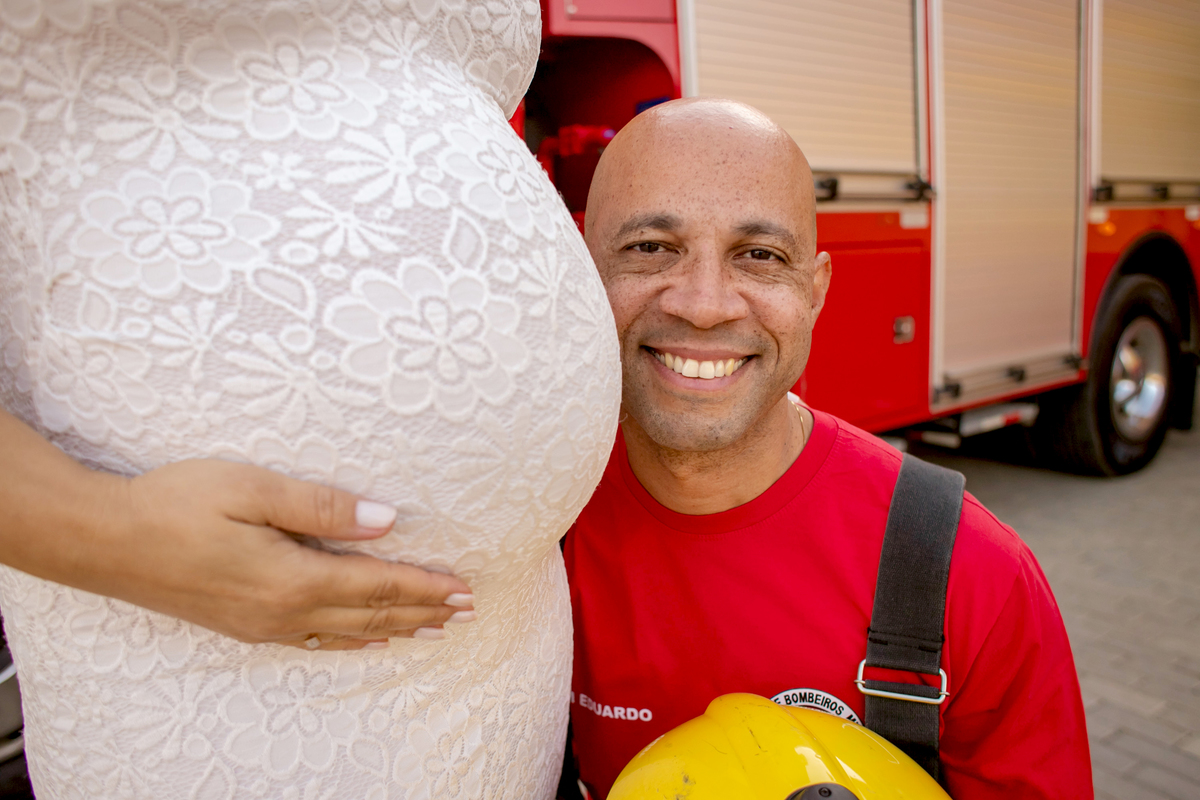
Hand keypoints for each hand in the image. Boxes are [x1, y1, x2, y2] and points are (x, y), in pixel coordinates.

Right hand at [90, 459, 475, 649]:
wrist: (105, 541)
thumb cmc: (175, 504)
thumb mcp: (252, 489)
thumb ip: (323, 507)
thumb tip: (385, 521)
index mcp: (292, 578)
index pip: (377, 586)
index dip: (424, 587)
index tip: (463, 589)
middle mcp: (283, 611)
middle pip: (370, 615)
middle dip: (422, 612)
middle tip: (466, 610)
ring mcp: (262, 624)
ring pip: (347, 634)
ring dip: (395, 629)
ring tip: (433, 629)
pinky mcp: (243, 625)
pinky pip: (314, 641)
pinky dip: (351, 642)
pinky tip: (365, 641)